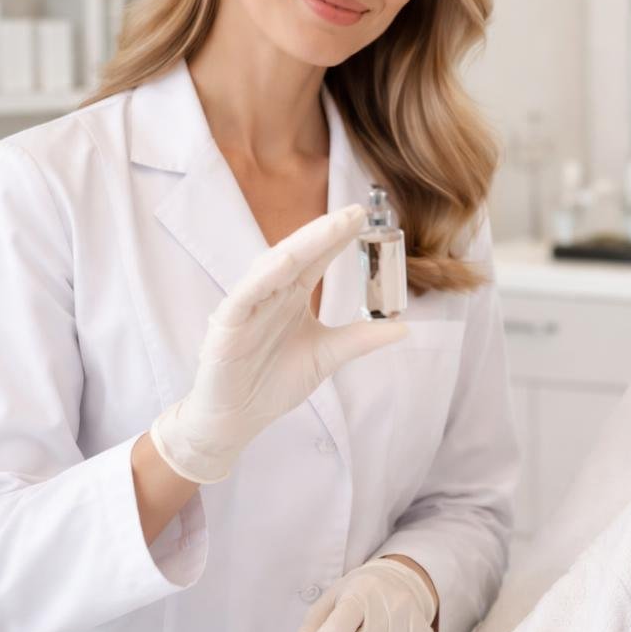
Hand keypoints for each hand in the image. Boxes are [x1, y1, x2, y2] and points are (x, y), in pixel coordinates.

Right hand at [149, 205, 406, 483]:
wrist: (238, 419)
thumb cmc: (274, 382)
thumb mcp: (327, 356)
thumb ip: (360, 338)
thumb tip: (403, 327)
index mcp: (292, 295)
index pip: (318, 258)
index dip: (338, 237)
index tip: (363, 217)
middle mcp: (271, 293)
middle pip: (299, 254)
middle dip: (325, 232)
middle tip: (355, 213)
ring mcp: (248, 306)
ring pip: (272, 266)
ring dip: (300, 245)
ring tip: (328, 228)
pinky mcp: (227, 325)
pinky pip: (244, 296)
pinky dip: (262, 278)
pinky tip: (283, 262)